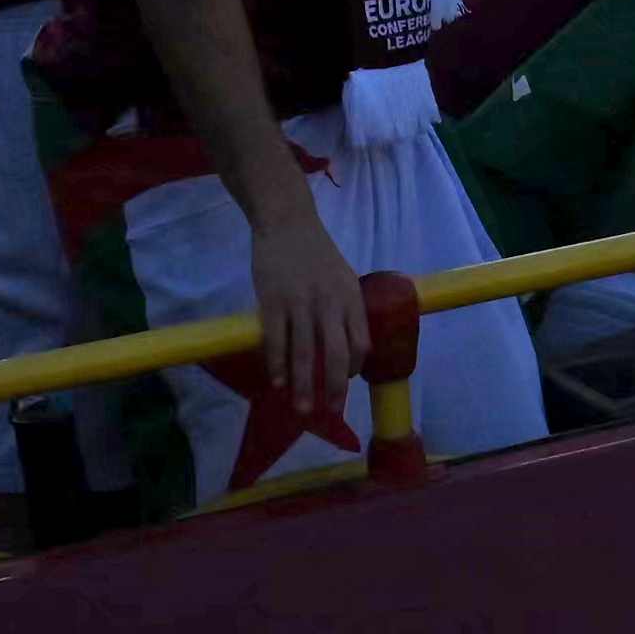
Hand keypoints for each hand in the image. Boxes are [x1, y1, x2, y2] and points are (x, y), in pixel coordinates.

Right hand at [245, 199, 371, 414]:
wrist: (288, 222)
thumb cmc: (317, 253)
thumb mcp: (343, 278)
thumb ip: (346, 309)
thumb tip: (349, 345)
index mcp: (350, 298)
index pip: (361, 343)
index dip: (354, 368)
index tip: (343, 382)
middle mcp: (329, 304)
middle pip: (336, 355)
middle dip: (333, 388)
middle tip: (328, 411)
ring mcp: (300, 303)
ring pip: (304, 353)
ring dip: (304, 385)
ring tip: (302, 408)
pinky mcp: (273, 302)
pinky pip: (277, 341)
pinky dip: (278, 365)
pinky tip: (278, 382)